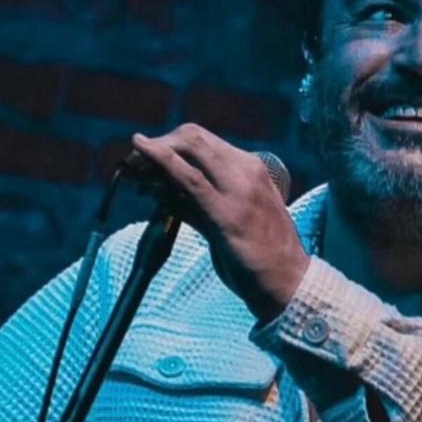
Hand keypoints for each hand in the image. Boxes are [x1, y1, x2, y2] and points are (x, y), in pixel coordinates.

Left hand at [132, 124, 309, 320]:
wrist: (289, 284)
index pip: (205, 142)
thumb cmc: (261, 257)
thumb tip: (163, 192)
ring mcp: (239, 189)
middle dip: (160, 144)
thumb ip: (200, 203)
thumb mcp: (232, 218)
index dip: (171, 143)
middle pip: (193, 137)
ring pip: (189, 149)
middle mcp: (247, 171)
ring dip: (154, 153)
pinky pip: (188, 179)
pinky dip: (161, 160)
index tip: (148, 157)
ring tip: (131, 165)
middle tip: (135, 161)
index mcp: (252, 169)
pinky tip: (142, 151)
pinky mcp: (227, 213)